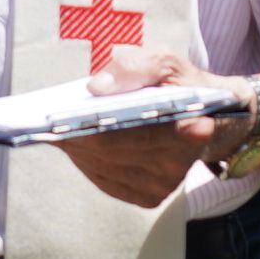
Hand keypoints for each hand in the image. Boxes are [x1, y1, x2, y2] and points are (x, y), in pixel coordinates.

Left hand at [52, 47, 228, 210]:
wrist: (209, 118)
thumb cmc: (181, 85)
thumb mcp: (165, 61)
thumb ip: (135, 67)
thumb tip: (96, 88)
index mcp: (190, 128)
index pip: (138, 130)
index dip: (100, 126)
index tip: (70, 117)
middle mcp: (175, 165)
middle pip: (110, 149)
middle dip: (77, 131)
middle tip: (50, 116)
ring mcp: (160, 186)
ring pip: (101, 164)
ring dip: (76, 145)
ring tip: (57, 124)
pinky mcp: (145, 197)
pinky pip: (102, 177)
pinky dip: (84, 157)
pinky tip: (73, 140)